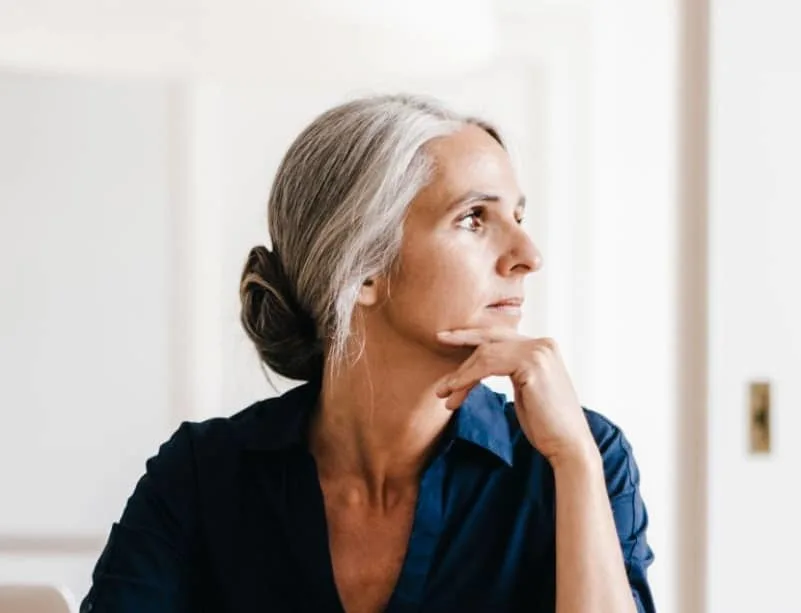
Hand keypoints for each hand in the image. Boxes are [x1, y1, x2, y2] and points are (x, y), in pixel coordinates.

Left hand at [435, 328, 597, 464]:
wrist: (567, 446)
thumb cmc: (545, 424)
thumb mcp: (525, 390)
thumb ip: (511, 371)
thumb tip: (482, 366)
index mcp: (542, 347)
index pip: (501, 336)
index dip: (474, 336)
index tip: (450, 339)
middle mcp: (542, 344)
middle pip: (491, 338)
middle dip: (462, 339)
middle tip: (438, 340)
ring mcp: (539, 352)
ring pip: (485, 354)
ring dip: (460, 374)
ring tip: (443, 392)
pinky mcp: (531, 365)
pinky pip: (487, 366)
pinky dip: (467, 378)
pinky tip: (455, 391)